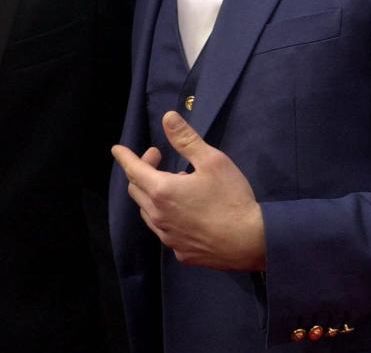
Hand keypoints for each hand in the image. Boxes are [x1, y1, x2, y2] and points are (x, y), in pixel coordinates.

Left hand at [111, 110, 265, 270]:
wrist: (253, 242)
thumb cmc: (232, 198)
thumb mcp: (212, 161)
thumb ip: (186, 139)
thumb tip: (167, 118)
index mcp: (162, 191)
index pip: (133, 169)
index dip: (125, 156)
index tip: (117, 149)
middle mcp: (159, 216)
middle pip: (136, 190)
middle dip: (140, 170)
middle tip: (158, 158)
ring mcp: (168, 238)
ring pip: (147, 213)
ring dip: (151, 194)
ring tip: (173, 184)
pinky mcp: (181, 253)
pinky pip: (163, 231)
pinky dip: (165, 216)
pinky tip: (184, 212)